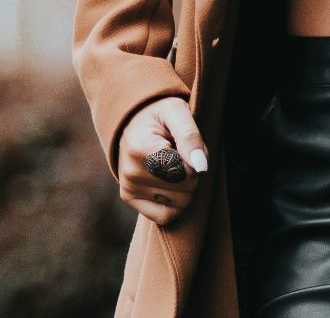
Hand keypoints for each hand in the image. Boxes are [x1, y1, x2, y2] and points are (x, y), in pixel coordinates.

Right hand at [116, 94, 208, 224]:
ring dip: (185, 187)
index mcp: (140, 148)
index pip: (184, 172)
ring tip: (172, 166)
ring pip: (180, 203)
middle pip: (185, 188)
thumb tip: (201, 167)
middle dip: (192, 173)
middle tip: (179, 154)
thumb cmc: (160, 116)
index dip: (194, 159)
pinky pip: (165, 216)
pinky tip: (169, 184)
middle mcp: (130, 172)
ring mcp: (128, 188)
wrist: (133, 120)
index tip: (183, 145)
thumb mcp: (177, 112)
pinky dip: (175, 204)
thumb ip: (190, 136)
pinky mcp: (129, 198)